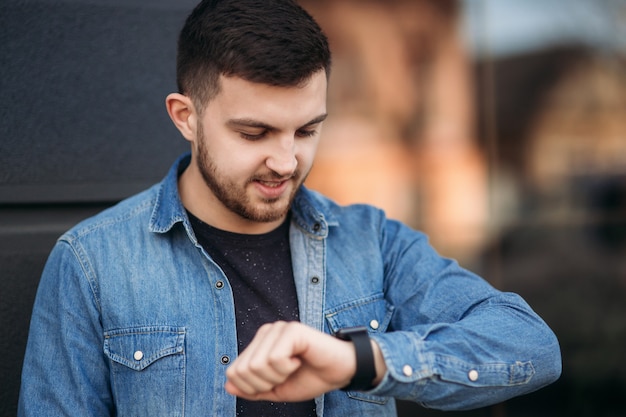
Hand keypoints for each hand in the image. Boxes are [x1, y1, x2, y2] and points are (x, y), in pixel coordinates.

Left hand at [225, 321, 380, 401]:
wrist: (340, 372)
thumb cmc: (310, 377)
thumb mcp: (276, 389)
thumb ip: (252, 389)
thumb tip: (228, 386)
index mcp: (259, 344)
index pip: (234, 372)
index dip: (252, 389)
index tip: (275, 383)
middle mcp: (266, 332)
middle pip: (243, 371)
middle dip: (264, 384)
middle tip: (286, 376)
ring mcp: (278, 328)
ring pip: (257, 365)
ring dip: (278, 376)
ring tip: (293, 367)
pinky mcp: (292, 330)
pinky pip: (275, 358)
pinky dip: (287, 368)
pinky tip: (299, 360)